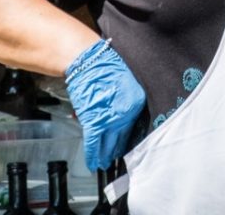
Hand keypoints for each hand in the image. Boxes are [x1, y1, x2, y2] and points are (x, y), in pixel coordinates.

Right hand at [65, 39, 146, 170]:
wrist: (88, 60)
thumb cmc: (104, 64)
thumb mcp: (125, 80)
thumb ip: (126, 99)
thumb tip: (122, 111)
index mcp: (136, 102)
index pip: (133, 125)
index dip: (126, 136)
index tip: (123, 144)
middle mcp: (126, 113)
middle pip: (121, 137)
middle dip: (116, 148)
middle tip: (114, 158)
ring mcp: (110, 119)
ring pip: (108, 143)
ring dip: (104, 155)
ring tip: (103, 164)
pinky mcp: (94, 122)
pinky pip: (94, 143)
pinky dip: (92, 154)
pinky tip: (92, 163)